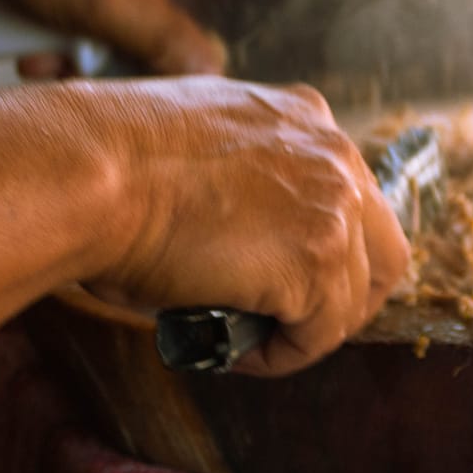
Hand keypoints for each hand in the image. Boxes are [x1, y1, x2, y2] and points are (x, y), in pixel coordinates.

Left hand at [0, 0, 271, 75]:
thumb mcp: (108, 1)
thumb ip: (167, 40)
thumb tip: (216, 75)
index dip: (249, 31)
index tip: (218, 71)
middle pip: (194, 17)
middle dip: (152, 55)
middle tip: (112, 72)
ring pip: (146, 22)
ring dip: (106, 52)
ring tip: (60, 59)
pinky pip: (109, 12)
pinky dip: (81, 35)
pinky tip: (43, 47)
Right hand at [75, 77, 408, 375]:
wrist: (88, 171)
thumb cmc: (109, 162)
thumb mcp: (194, 147)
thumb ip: (240, 179)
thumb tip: (235, 239)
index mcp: (305, 116)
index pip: (350, 194)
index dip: (326, 247)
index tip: (287, 277)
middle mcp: (334, 154)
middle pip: (383, 248)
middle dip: (346, 296)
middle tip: (294, 324)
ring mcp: (334, 208)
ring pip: (352, 300)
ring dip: (306, 331)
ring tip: (250, 341)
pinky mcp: (318, 262)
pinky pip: (319, 335)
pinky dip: (282, 356)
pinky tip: (238, 353)